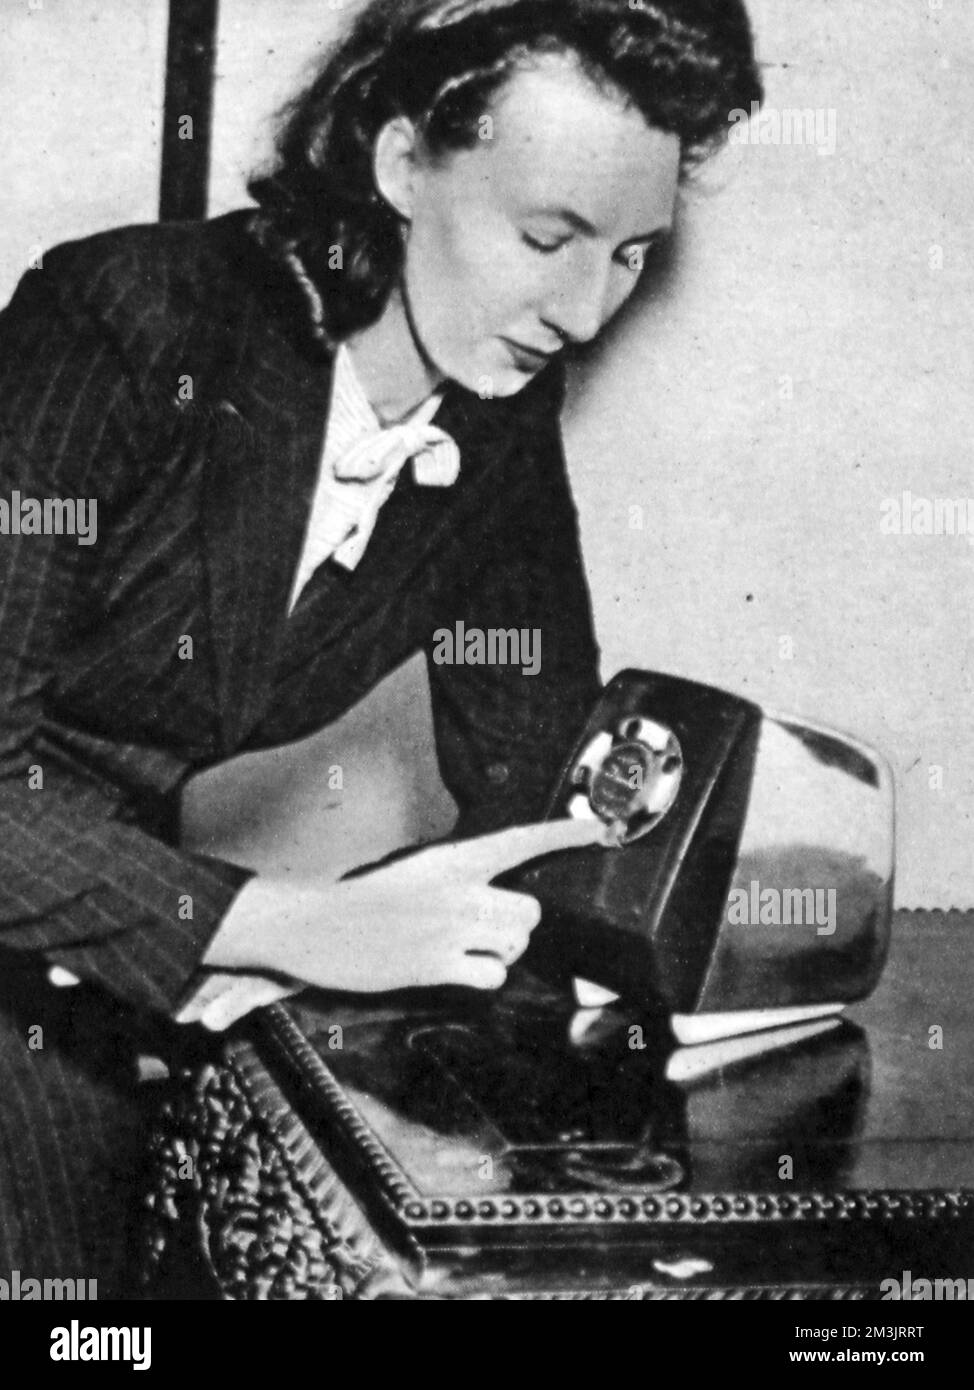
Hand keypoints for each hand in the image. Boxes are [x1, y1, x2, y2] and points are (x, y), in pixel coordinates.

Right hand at [205, 817, 608, 993]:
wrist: (314, 924)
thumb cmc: (363, 899)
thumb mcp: (415, 871)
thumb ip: (458, 879)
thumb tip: (497, 900)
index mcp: (451, 858)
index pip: (521, 841)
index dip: (564, 833)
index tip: (601, 827)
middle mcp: (458, 890)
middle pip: (530, 910)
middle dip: (516, 923)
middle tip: (486, 927)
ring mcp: (450, 929)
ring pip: (516, 943)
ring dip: (500, 950)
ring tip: (465, 947)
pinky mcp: (437, 965)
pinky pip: (492, 976)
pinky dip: (482, 976)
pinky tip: (455, 968)